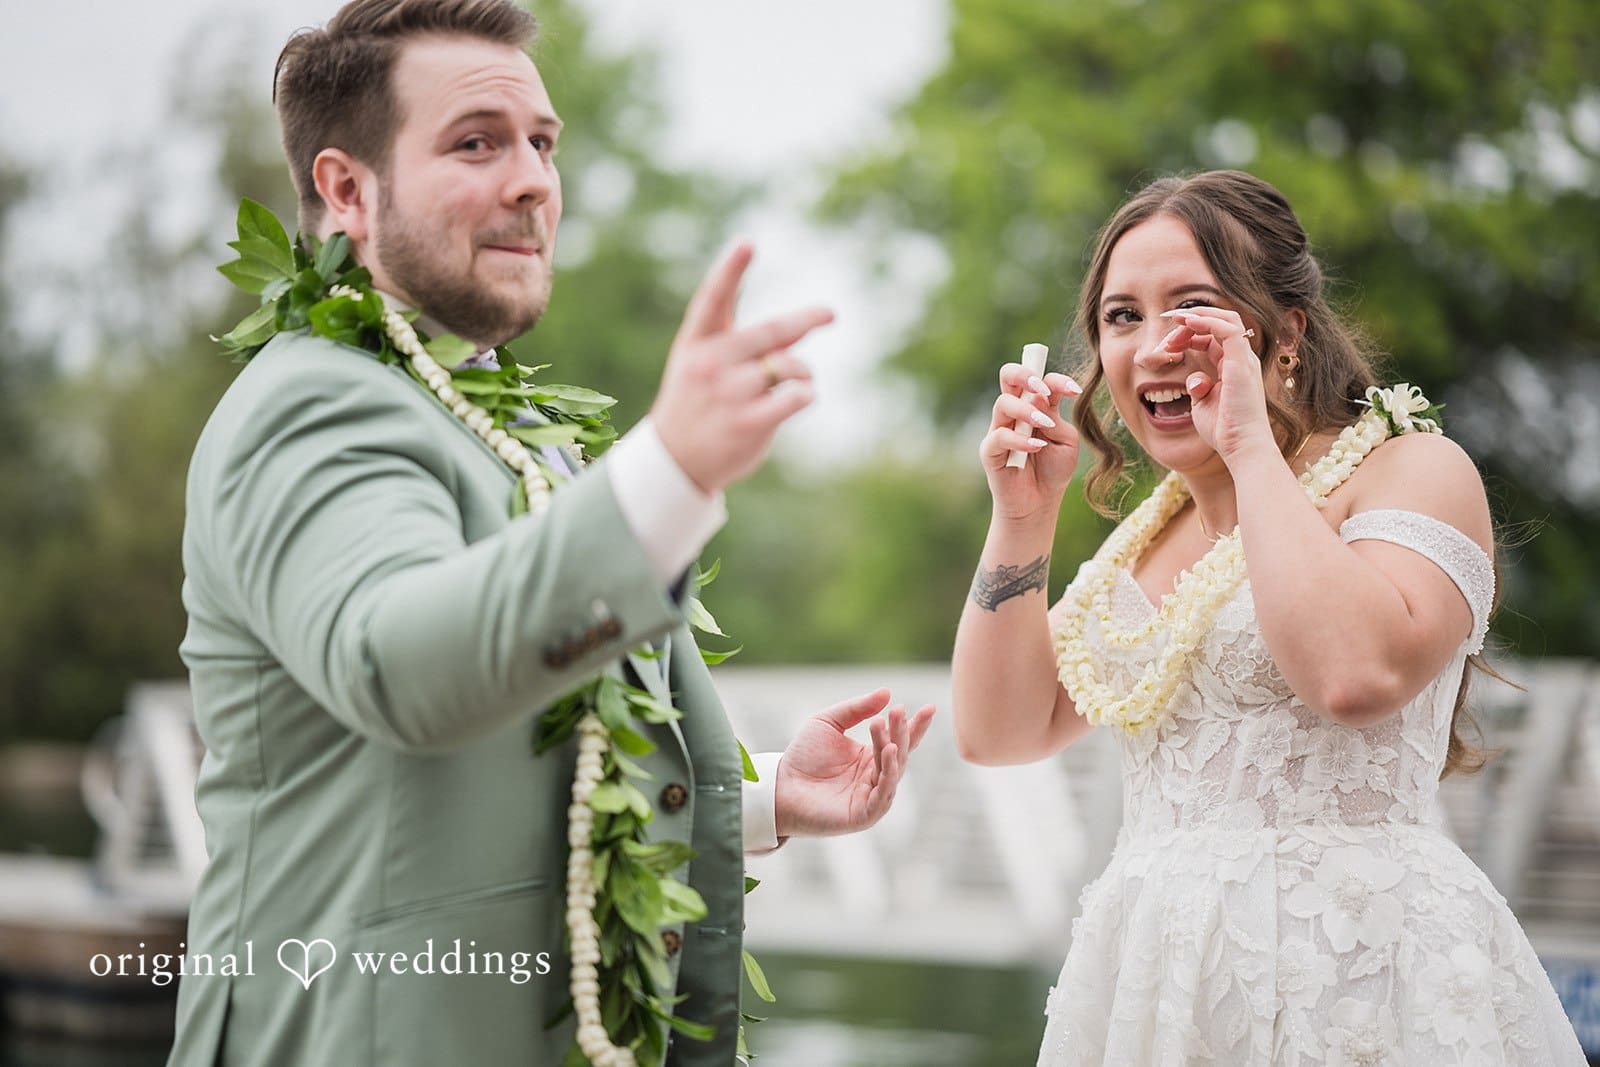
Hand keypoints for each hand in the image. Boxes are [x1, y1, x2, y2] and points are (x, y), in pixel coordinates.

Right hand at [651, 243, 832, 491]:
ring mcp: (729, 394)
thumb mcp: (709, 365)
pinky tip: (800, 398)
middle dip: (805, 321)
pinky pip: (796, 396)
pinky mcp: (749, 423)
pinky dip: (805, 393)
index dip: (730, 270)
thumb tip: (801, 325)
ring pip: (788, 365)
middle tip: (829, 315)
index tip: (747, 244)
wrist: (675, 461)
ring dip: (802, 371)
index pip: (713, 300)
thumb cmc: (699, 403)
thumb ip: (749, 343)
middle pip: (770, 332)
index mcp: (695, 343)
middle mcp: (710, 364)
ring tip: (800, 381)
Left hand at [772, 688, 935, 838]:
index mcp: (871, 758)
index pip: (901, 740)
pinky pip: (884, 793)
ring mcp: (872, 797)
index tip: (930, 707)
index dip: (916, 725)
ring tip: (889, 725)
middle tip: (898, 710)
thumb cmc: (803, 756)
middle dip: (901, 731)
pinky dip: (889, 772)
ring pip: (893, 770)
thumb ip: (856, 709)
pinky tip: (889, 752)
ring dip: (893, 746)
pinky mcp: (865, 814)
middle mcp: (876, 777)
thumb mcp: (829, 722)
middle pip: (899, 752)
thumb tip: (887, 693)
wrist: (780, 786)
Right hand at [979, 364, 1081, 522]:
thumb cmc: (1054, 470)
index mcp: (1035, 406)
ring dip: (1026, 410)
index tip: (1076, 390)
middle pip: (1008, 376)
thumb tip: (1039, 399)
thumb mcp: (1065, 441)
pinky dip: (1021, 440)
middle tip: (1042, 390)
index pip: (1039, 381)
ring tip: (1045, 426)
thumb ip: (1055, 418)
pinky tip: (1037, 447)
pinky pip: (1000, 436)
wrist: (1039, 504)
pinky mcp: (990, 450)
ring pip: (1004, 403)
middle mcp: (1014, 412)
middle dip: (1024, 375)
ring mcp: (999, 429)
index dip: (1056, 379)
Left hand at [1154, 307, 1274, 461]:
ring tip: (1174, 323)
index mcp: (1233, 367)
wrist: (1241, 446)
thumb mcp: (1203, 404)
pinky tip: (1186, 323)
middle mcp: (1241, 359)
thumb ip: (1198, 388)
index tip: (1166, 344)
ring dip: (1197, 317)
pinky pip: (1228, 329)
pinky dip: (1207, 321)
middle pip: (1217, 325)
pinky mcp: (1242, 363)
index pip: (1213, 337)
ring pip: (1226, 319)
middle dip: (1190, 323)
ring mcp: (1244, 359)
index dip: (1189, 334)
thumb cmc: (1224, 430)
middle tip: (1166, 334)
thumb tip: (1192, 381)